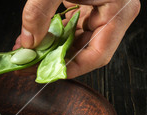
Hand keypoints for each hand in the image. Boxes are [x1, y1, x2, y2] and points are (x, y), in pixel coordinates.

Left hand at [15, 0, 140, 77]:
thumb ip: (38, 14)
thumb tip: (28, 43)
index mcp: (118, 10)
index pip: (97, 55)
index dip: (70, 69)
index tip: (45, 75)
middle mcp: (115, 12)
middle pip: (84, 50)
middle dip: (54, 59)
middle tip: (29, 66)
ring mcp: (104, 7)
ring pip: (76, 39)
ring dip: (51, 48)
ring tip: (27, 53)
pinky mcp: (91, 1)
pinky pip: (72, 25)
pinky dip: (53, 33)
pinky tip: (36, 38)